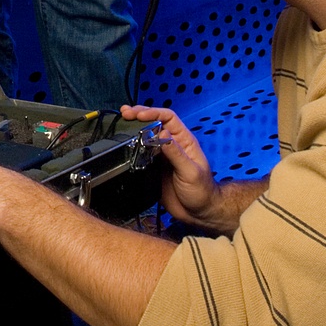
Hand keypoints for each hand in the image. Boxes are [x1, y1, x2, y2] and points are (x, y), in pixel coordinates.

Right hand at [121, 104, 219, 223]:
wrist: (199, 213)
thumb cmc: (203, 191)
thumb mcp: (191, 171)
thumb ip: (176, 153)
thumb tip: (162, 134)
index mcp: (184, 141)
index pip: (168, 118)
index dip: (153, 113)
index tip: (139, 114)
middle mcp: (172, 145)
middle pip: (154, 123)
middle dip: (139, 115)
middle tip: (125, 113)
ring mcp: (162, 156)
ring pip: (146, 137)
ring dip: (134, 129)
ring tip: (122, 122)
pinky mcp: (154, 168)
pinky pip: (141, 154)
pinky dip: (132, 148)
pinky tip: (125, 145)